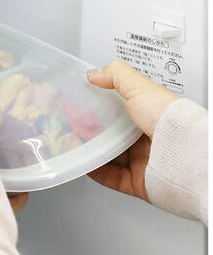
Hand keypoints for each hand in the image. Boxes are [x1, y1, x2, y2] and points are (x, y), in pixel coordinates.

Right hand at [86, 60, 178, 200]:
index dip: (96, 108)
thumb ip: (117, 76)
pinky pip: (111, 177)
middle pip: (110, 134)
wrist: (184, 155)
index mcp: (149, 115)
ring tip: (72, 145)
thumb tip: (94, 73)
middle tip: (70, 126)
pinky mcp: (138, 182)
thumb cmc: (169, 120)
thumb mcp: (140, 88)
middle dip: (89, 130)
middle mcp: (147, 138)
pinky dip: (96, 171)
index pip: (118, 111)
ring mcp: (143, 161)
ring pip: (108, 156)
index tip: (78, 106)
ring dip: (89, 151)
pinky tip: (84, 164)